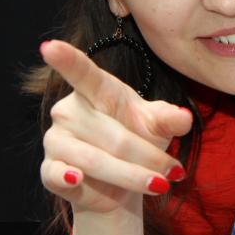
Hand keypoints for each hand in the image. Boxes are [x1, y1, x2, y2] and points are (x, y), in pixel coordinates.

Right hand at [38, 40, 192, 214]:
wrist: (120, 188)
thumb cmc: (137, 144)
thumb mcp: (156, 126)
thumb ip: (169, 119)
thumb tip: (185, 118)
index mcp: (95, 91)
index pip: (82, 73)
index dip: (66, 59)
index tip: (50, 46)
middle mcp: (69, 112)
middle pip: (113, 136)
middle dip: (148, 157)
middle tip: (173, 172)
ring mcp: (56, 140)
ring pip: (95, 161)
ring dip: (132, 177)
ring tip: (159, 186)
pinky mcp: (49, 170)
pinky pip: (58, 175)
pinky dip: (70, 179)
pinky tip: (79, 180)